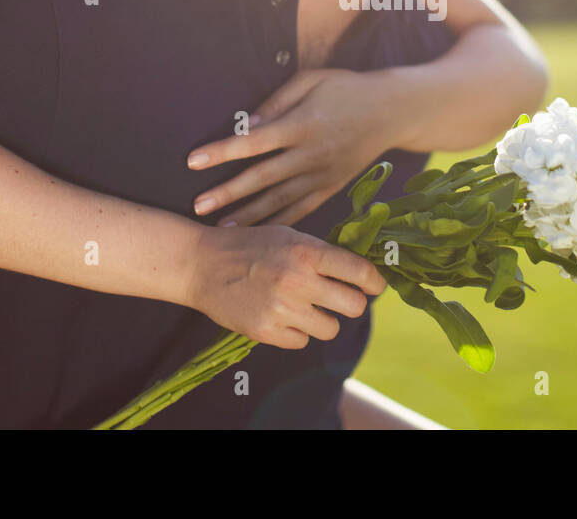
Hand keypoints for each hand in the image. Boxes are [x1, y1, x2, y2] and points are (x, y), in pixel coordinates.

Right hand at [186, 223, 384, 348]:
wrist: (202, 264)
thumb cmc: (251, 246)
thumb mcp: (289, 236)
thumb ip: (323, 253)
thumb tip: (363, 271)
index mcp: (306, 252)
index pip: (359, 272)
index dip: (374, 282)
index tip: (374, 286)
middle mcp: (297, 280)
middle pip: (354, 306)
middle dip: (352, 304)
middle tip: (340, 299)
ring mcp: (281, 309)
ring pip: (330, 328)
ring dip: (322, 320)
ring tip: (303, 306)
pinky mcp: (265, 331)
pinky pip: (302, 341)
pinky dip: (296, 332)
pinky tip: (281, 315)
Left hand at [187, 69, 407, 226]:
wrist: (392, 111)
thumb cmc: (346, 88)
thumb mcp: (312, 80)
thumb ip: (277, 101)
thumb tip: (247, 124)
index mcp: (303, 124)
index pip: (254, 141)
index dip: (222, 151)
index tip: (193, 161)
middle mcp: (311, 154)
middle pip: (262, 177)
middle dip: (227, 192)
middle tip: (197, 207)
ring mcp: (323, 175)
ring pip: (280, 200)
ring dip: (248, 215)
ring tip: (220, 229)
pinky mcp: (332, 187)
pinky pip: (301, 209)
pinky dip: (279, 222)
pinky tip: (258, 232)